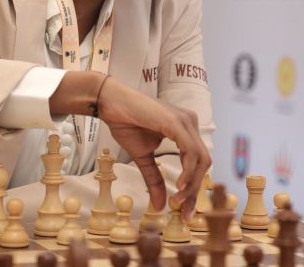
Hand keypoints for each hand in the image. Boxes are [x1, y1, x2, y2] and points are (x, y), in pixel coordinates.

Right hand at [98, 76, 210, 218]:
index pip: (197, 161)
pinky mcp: (176, 122)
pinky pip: (191, 152)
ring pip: (201, 159)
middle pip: (204, 162)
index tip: (184, 209)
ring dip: (192, 183)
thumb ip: (154, 178)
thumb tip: (160, 206)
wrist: (110, 103)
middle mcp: (189, 123)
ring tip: (178, 199)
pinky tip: (178, 185)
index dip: (193, 187)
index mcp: (184, 128)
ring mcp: (185, 121)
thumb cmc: (125, 122)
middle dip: (195, 189)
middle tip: (183, 210)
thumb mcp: (142, 156)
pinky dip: (188, 171)